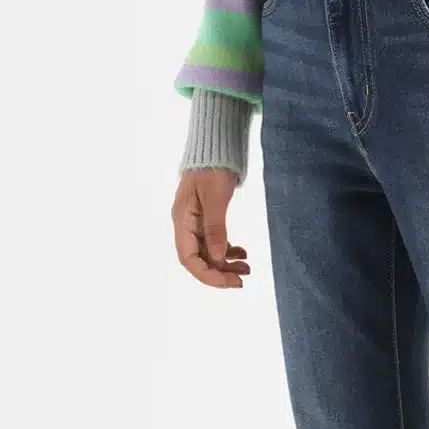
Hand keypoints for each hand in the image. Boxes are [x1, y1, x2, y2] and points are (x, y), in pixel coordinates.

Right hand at [171, 168, 250, 287]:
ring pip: (208, 253)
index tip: (232, 282)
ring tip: (247, 267)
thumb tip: (218, 258)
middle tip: (243, 278)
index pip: (189, 259)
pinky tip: (243, 253)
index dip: (209, 275)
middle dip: (220, 272)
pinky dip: (228, 250)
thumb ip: (215, 228)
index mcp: (181, 220)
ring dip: (226, 264)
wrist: (216, 146)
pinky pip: (215, 242)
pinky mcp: (206, 218)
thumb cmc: (213, 167)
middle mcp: (185, 224)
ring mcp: (195, 222)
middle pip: (199, 260)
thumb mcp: (216, 198)